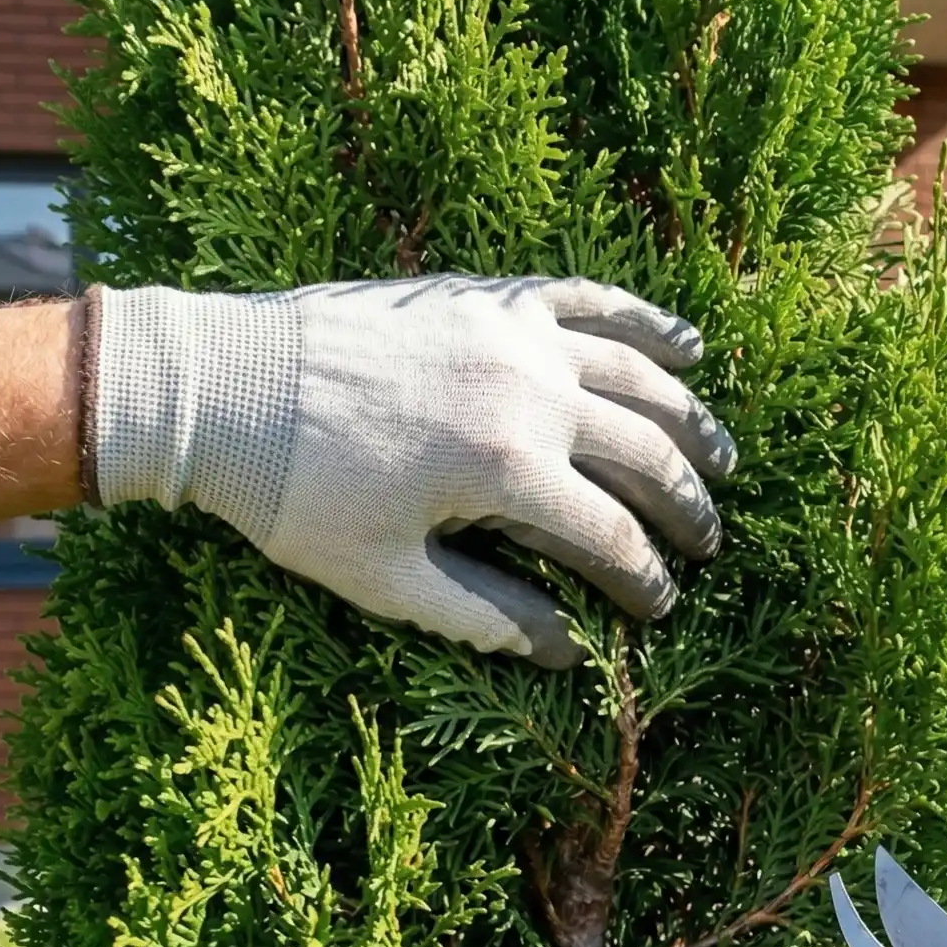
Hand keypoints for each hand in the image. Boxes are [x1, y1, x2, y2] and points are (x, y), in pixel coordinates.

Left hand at [87, 275, 734, 665]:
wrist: (224, 386)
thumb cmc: (294, 494)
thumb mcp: (385, 578)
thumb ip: (482, 616)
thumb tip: (561, 650)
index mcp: (506, 471)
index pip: (612, 536)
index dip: (647, 579)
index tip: (664, 607)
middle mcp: (529, 394)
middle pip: (645, 453)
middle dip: (688, 505)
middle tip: (710, 541)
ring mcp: (513, 335)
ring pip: (636, 373)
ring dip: (690, 418)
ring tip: (722, 457)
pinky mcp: (488, 296)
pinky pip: (588, 300)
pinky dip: (644, 320)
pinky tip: (686, 345)